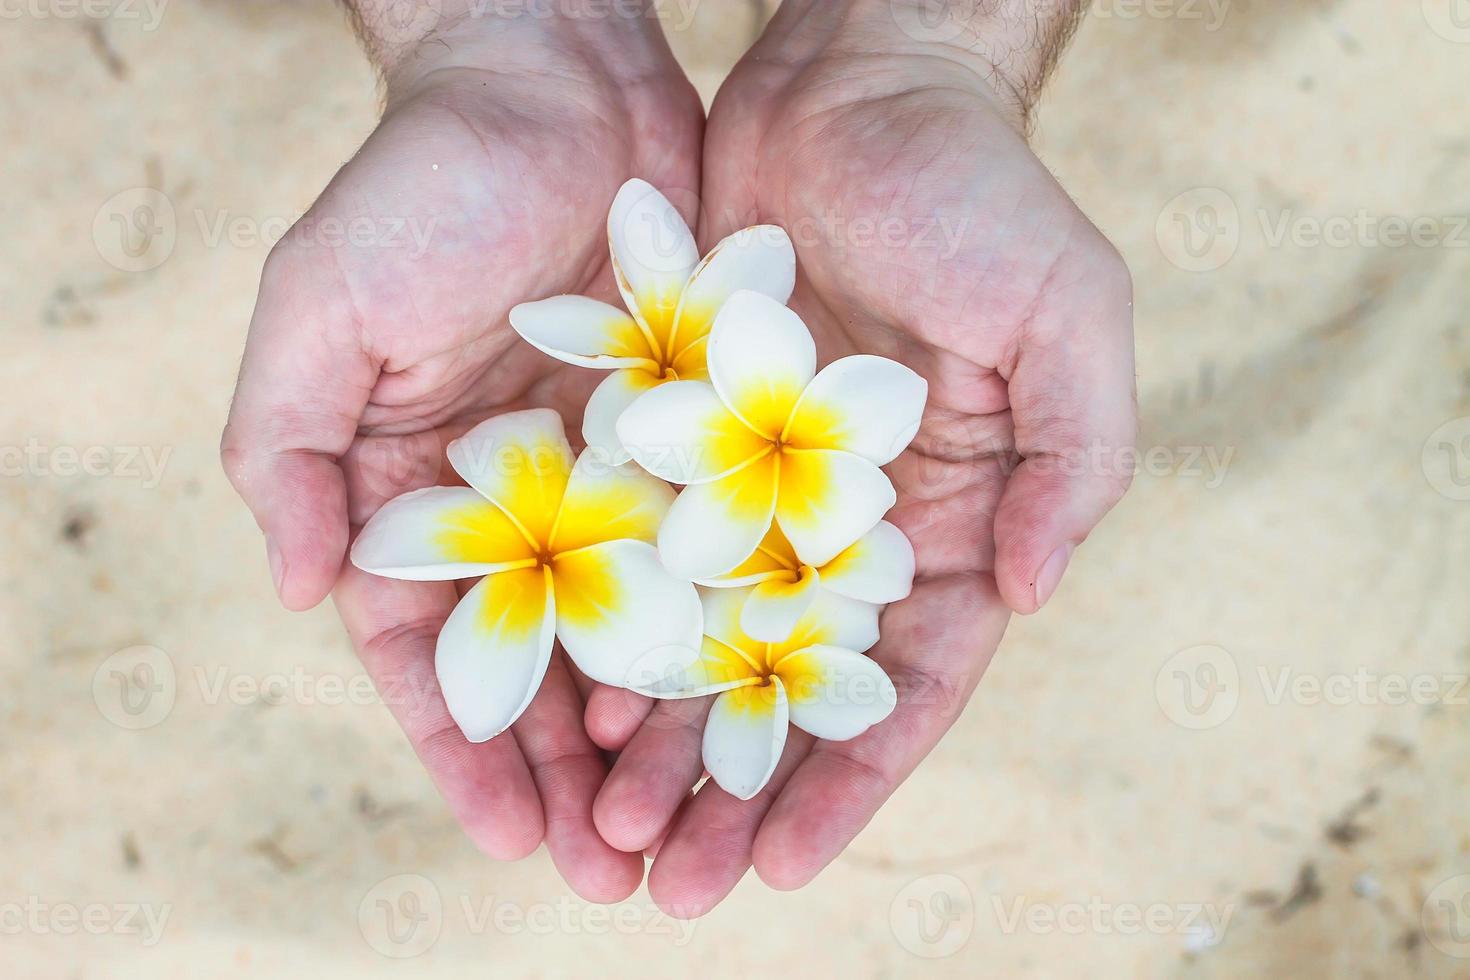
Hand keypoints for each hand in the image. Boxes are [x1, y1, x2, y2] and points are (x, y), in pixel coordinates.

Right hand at [219, 4, 703, 901]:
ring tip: (688, 825)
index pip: (431, 655)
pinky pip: (714, 550)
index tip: (506, 839)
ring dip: (654, 733)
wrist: (557, 79)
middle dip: (569, 778)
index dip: (462, 753)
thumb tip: (293, 594)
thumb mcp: (318, 307)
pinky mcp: (694, 436)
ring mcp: (612, 475)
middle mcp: (518, 503)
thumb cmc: (422, 184)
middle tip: (612, 875)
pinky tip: (756, 703)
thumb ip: (285, 451)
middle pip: (544, 670)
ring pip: (637, 633)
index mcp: (416, 494)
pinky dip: (726, 628)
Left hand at [586, 0, 1134, 912]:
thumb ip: (1073, 458)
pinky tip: (559, 698)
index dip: (850, 783)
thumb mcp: (1068, 315)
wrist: (857, 87)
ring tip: (601, 825)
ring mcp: (753, 489)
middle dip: (735, 792)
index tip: (785, 866)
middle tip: (668, 885)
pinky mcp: (676, 438)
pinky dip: (605, 628)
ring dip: (656, 740)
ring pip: (698, 642)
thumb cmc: (981, 194)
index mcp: (946, 522)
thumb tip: (1031, 594)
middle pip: (787, 691)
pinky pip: (635, 549)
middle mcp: (843, 526)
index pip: (902, 687)